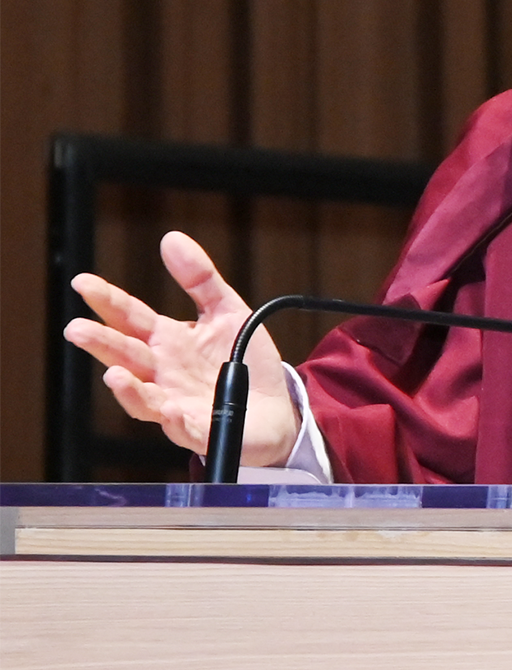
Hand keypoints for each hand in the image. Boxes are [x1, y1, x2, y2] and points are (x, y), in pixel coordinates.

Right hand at [62, 231, 293, 463]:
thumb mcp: (227, 312)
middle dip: (101, 344)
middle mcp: (164, 372)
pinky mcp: (201, 430)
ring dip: (128, 388)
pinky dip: (173, 419)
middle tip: (76, 329)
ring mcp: (177, 402)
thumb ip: (200, 279)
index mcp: (167, 341)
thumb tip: (171, 239)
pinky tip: (169, 409)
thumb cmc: (245, 363)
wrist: (278, 409)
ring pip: (143, 397)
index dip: (107, 300)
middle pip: (127, 355)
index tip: (83, 282)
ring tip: (114, 374)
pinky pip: (182, 427)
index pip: (130, 317)